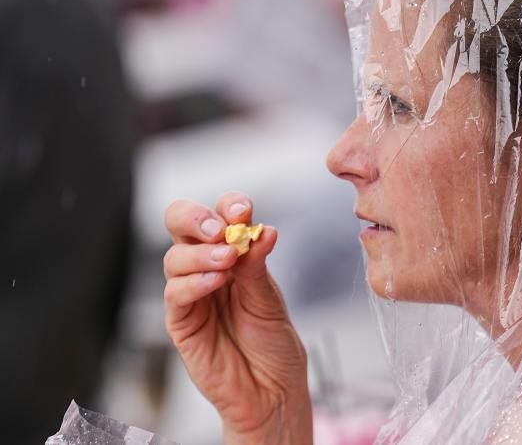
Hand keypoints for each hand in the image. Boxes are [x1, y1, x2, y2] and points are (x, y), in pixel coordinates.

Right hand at [163, 192, 311, 444]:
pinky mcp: (180, 321)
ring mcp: (191, 293)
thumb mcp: (270, 298)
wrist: (272, 388)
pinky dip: (194, 282)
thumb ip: (258, 265)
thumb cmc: (273, 342)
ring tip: (228, 259)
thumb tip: (263, 230)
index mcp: (233, 253)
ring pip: (175, 257)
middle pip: (181, 225)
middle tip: (220, 225)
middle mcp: (207, 267)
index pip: (220, 215)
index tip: (243, 209)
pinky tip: (215, 281)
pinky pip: (175, 294)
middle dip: (196, 217)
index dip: (227, 206)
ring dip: (201, 253)